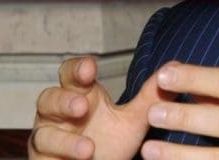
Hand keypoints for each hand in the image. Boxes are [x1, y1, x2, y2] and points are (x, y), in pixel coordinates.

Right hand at [29, 56, 170, 158]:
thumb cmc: (110, 143)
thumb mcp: (133, 121)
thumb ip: (151, 98)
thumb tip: (175, 68)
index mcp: (78, 94)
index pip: (71, 73)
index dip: (77, 68)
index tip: (91, 68)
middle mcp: (57, 113)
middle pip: (49, 97)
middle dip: (64, 100)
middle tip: (82, 106)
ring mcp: (47, 137)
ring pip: (43, 132)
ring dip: (63, 139)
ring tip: (88, 149)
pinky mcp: (43, 159)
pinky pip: (43, 157)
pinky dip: (58, 158)